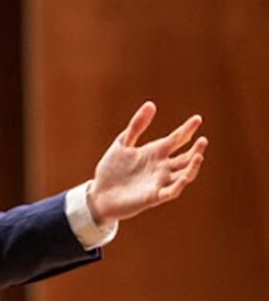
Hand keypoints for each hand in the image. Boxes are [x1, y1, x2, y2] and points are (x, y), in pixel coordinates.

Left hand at [88, 101, 207, 224]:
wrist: (99, 194)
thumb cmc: (111, 170)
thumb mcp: (122, 143)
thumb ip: (136, 126)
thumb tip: (151, 104)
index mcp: (155, 153)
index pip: (176, 139)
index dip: (187, 130)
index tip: (197, 119)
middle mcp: (161, 167)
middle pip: (185, 158)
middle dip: (195, 149)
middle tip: (203, 140)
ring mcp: (159, 182)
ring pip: (184, 175)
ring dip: (192, 167)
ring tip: (199, 155)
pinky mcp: (153, 197)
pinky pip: (171, 192)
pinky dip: (179, 185)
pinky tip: (185, 177)